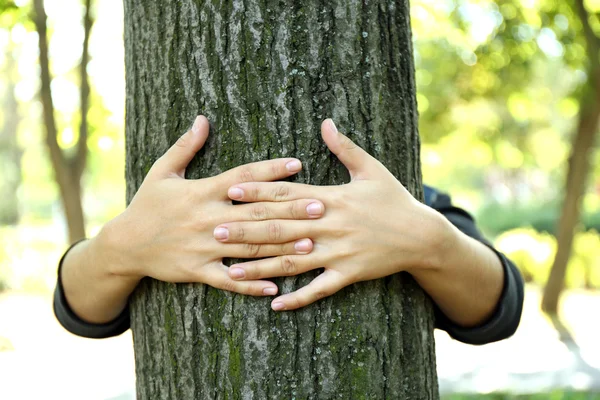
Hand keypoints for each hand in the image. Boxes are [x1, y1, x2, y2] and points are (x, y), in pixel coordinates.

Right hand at [98, 115, 324, 296]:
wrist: (125, 244)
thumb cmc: (147, 204)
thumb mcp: (162, 171)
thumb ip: (185, 146)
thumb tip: (202, 118)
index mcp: (201, 192)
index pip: (242, 178)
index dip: (270, 170)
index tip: (296, 164)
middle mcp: (207, 219)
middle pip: (255, 214)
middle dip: (289, 211)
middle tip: (320, 207)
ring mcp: (203, 248)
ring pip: (249, 249)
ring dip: (281, 247)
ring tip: (310, 244)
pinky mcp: (198, 271)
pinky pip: (228, 281)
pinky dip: (251, 284)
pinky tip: (276, 285)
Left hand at [216, 119, 450, 309]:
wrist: (422, 235)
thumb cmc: (394, 199)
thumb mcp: (371, 169)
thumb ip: (345, 147)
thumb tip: (326, 121)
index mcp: (332, 197)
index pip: (287, 193)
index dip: (257, 192)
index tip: (229, 191)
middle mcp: (331, 225)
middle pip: (281, 227)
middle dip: (246, 231)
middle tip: (215, 233)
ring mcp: (339, 251)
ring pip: (293, 260)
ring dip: (261, 266)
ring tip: (231, 270)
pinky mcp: (349, 274)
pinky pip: (320, 289)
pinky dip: (298, 297)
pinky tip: (274, 304)